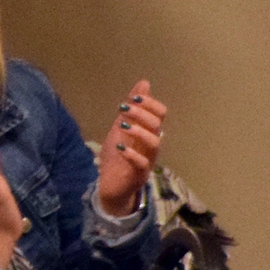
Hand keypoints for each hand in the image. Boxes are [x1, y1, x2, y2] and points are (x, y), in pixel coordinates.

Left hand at [97, 81, 166, 216]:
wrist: (109, 186)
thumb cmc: (117, 156)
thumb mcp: (121, 128)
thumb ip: (132, 109)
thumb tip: (144, 83)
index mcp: (148, 132)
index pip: (160, 114)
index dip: (150, 104)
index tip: (133, 99)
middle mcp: (151, 145)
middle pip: (158, 125)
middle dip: (142, 113)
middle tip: (124, 109)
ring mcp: (147, 160)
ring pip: (155, 143)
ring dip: (139, 131)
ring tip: (123, 126)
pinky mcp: (139, 175)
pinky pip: (143, 163)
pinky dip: (132, 154)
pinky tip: (120, 147)